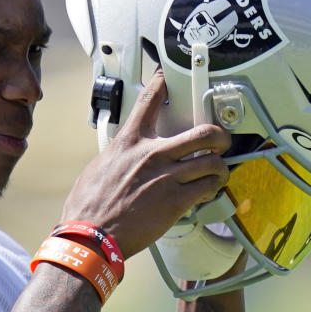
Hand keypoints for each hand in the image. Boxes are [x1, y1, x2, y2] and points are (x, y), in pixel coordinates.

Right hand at [61, 68, 230, 256]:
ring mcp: (167, 176)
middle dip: (220, 136)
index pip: (149, 100)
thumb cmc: (90, 205)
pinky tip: (209, 191)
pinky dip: (214, 189)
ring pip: (213, 161)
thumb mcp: (100, 166)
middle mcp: (153, 154)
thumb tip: (125, 157)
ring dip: (221, 167)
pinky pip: (209, 188)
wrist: (92, 234)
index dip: (162, 83)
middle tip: (220, 141)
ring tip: (218, 172)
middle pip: (203, 133)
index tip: (169, 77)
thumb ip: (120, 156)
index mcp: (130, 142)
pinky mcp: (176, 200)